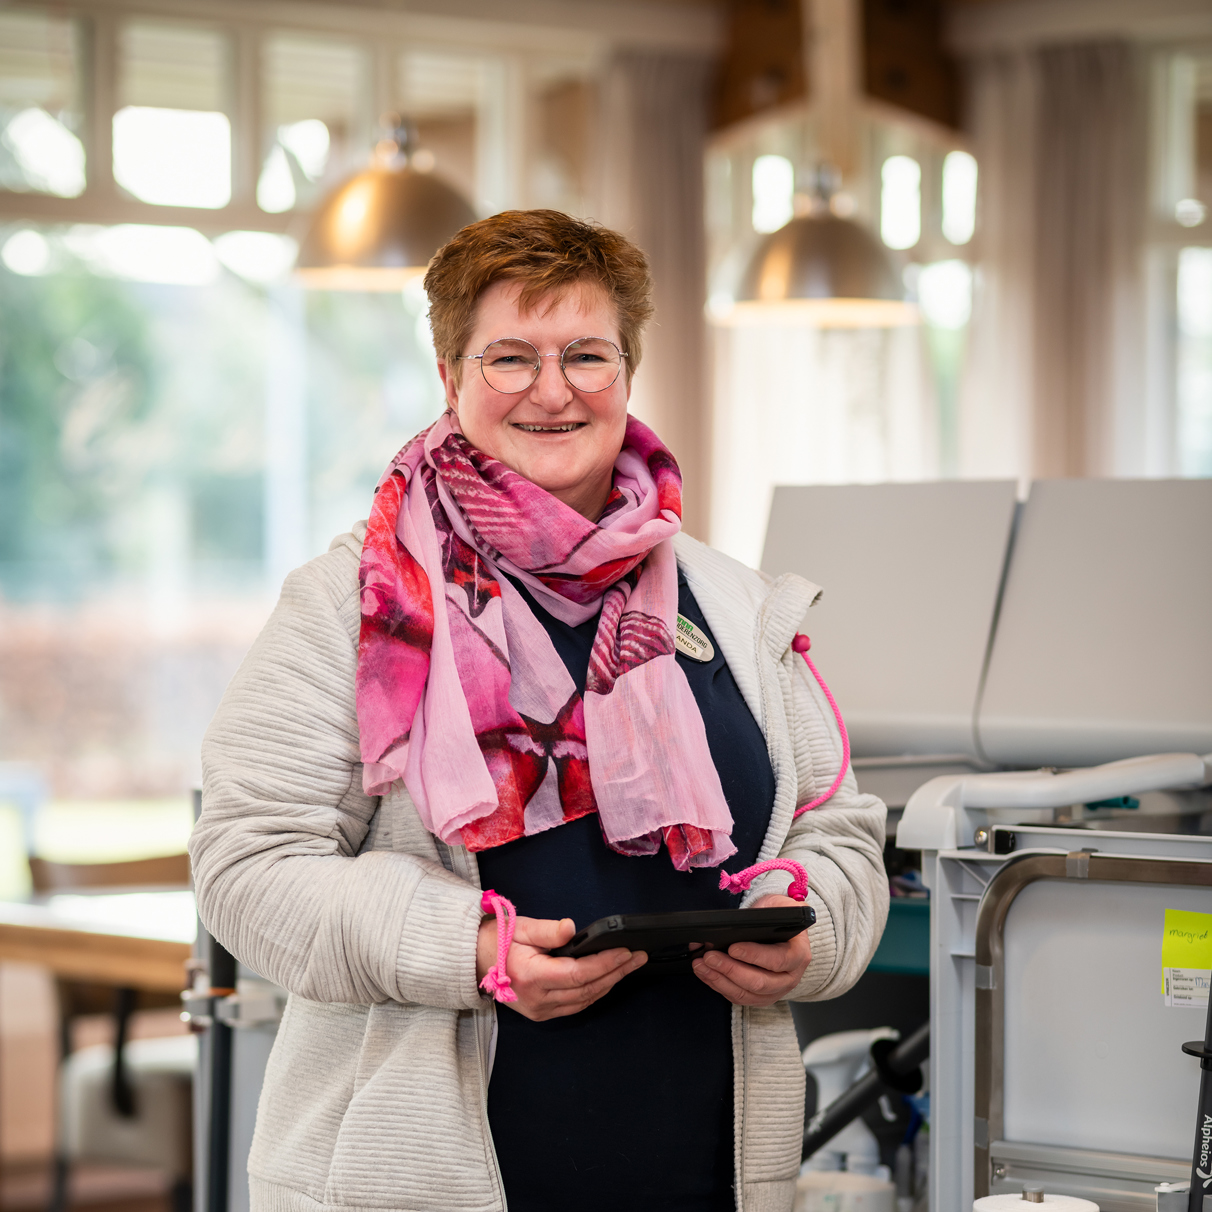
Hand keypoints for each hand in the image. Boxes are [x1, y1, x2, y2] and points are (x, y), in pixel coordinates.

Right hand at [476, 914, 646, 1020]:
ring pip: (585, 1000)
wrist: (473, 961)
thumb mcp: (520, 927)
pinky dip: (595, 992)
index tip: (626, 951)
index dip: (606, 963)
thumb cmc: (497, 940)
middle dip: (617, 972)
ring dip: (610, 983)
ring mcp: (540, 1010)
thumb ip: (547, 930)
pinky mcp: (541, 1013)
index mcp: (533, 977)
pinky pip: (576, 1005)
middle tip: (638, 957)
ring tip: (629, 966)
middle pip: (588, 989)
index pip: (579, 974)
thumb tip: (572, 928)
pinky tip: (608, 979)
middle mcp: (538, 999)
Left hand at [692, 893, 812, 1006]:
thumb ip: (762, 912)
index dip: (754, 956)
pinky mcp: (760, 997)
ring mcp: (775, 991)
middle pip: (759, 983)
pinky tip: (705, 972)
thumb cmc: (780, 917)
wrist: (784, 930)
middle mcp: (790, 977)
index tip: (732, 947)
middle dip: (730, 970)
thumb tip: (735, 923)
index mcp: (798, 954)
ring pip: (746, 994)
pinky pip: (738, 997)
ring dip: (719, 980)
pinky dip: (718, 985)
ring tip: (700, 965)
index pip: (778, 960)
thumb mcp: (777, 905)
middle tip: (709, 956)